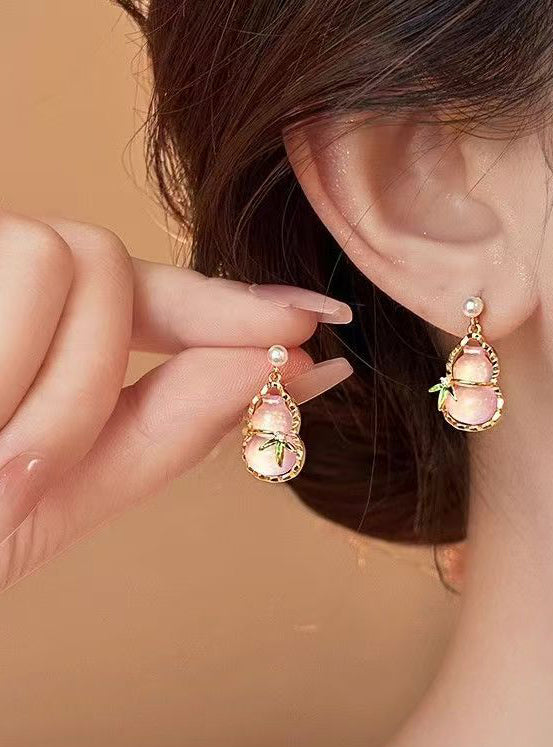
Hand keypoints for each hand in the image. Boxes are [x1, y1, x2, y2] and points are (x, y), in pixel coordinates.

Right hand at [0, 212, 352, 589]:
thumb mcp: (69, 486)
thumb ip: (175, 421)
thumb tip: (286, 357)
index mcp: (46, 341)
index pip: (164, 305)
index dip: (241, 309)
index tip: (325, 322)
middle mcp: (1, 285)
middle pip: (112, 265)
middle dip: (93, 376)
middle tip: (22, 461)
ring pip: (70, 257)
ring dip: (48, 385)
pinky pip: (20, 266)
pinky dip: (10, 368)